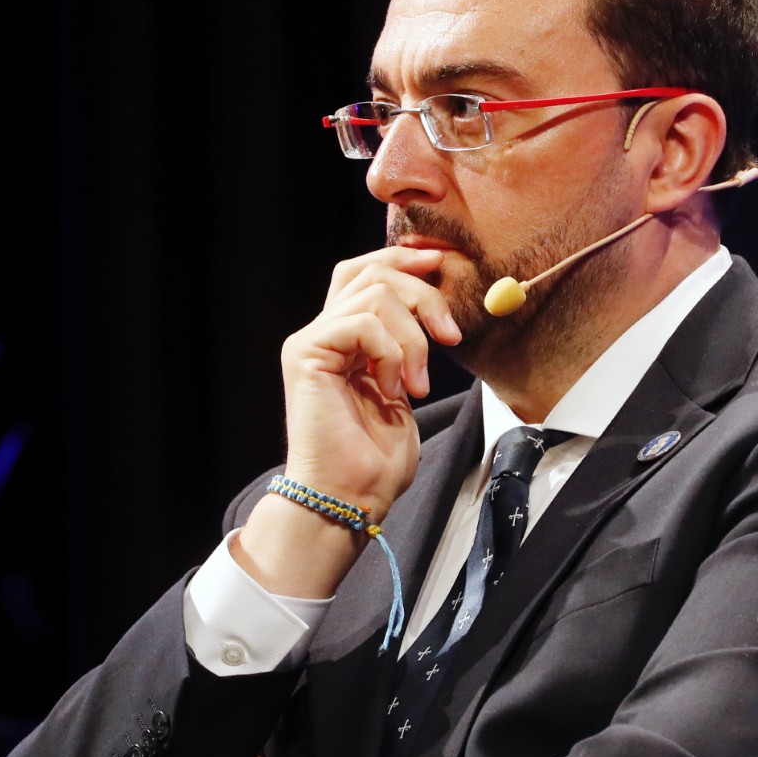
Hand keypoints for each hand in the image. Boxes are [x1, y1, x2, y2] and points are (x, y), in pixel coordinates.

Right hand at [233, 247, 461, 597]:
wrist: (348, 498)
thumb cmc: (375, 460)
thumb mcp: (404, 389)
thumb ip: (407, 345)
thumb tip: (438, 311)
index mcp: (342, 339)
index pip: (365, 272)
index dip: (403, 258)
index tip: (445, 264)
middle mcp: (321, 334)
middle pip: (370, 271)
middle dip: (421, 291)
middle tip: (450, 334)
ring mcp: (311, 342)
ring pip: (373, 293)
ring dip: (413, 335)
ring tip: (418, 383)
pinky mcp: (306, 354)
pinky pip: (362, 323)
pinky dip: (392, 353)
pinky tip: (393, 390)